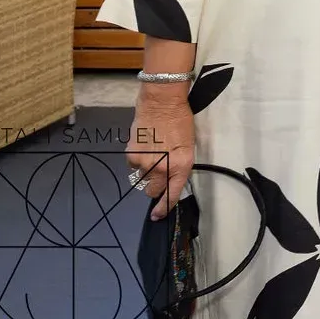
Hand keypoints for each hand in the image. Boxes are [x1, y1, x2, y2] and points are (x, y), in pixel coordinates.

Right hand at [127, 87, 194, 220]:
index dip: (164, 208)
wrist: (162, 102)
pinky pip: (133, 166)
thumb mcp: (187, 145)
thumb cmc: (180, 120)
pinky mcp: (131, 156)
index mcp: (182, 165)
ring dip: (147, 171)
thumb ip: (179, 165)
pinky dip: (138, 160)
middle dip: (155, 186)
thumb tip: (171, 178)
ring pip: (143, 178)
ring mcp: (146, 163)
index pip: (172, 194)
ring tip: (153, 152)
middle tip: (158, 172)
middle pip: (153, 190)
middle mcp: (163, 168)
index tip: (158, 215)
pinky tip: (144, 145)